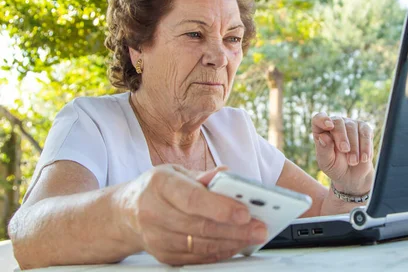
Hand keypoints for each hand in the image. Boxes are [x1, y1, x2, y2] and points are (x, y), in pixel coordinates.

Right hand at [115, 165, 266, 265]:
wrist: (126, 212)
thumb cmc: (158, 188)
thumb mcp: (176, 172)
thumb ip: (204, 176)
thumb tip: (228, 176)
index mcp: (160, 184)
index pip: (192, 199)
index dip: (220, 207)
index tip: (245, 212)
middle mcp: (153, 212)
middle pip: (200, 226)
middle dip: (235, 229)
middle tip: (260, 228)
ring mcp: (156, 237)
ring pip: (200, 245)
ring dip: (231, 243)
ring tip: (254, 236)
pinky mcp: (163, 255)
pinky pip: (196, 258)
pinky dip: (220, 252)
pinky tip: (236, 245)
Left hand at [312, 112, 374, 194]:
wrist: (352, 175)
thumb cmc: (335, 167)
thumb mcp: (327, 163)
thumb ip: (324, 150)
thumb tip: (323, 136)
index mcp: (321, 130)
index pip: (318, 118)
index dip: (322, 119)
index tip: (329, 126)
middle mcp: (335, 124)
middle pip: (338, 121)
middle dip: (341, 136)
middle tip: (344, 150)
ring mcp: (350, 124)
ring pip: (352, 127)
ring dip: (353, 146)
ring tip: (353, 162)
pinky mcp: (364, 129)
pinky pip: (365, 133)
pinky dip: (365, 146)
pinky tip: (364, 158)